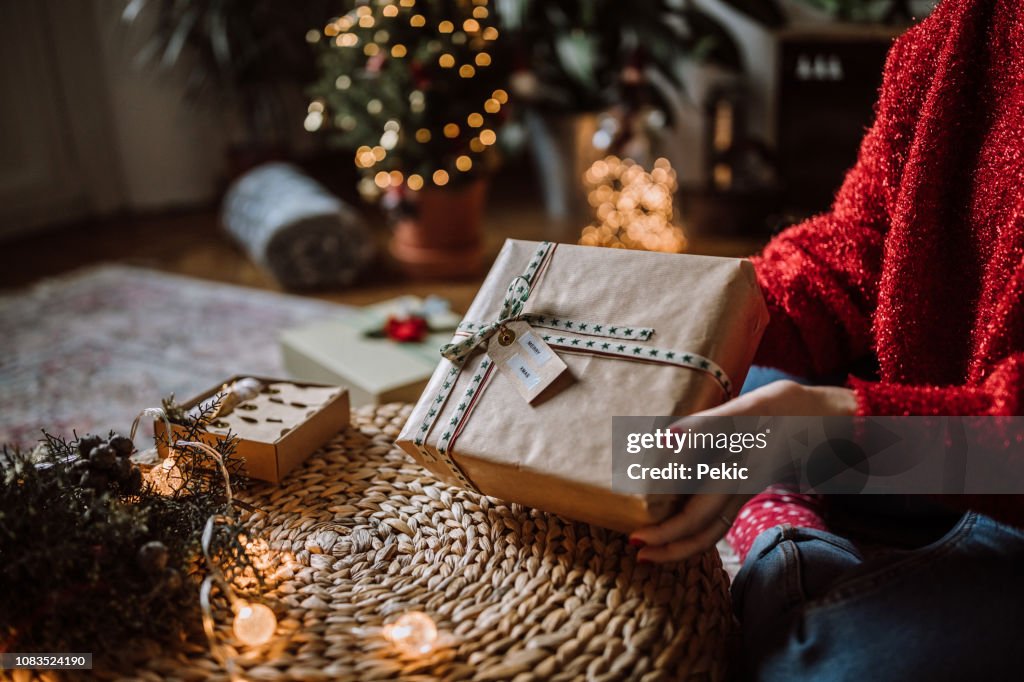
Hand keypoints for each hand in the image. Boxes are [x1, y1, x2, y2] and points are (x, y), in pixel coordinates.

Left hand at [628, 381, 855, 562]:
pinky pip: (716, 515)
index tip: (636, 540)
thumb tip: (667, 438)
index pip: (697, 519)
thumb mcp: (754, 407)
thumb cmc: (790, 409)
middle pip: (702, 534)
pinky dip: (692, 523)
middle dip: (667, 546)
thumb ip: (711, 424)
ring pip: (711, 529)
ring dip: (679, 541)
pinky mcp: (743, 484)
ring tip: (648, 544)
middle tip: (633, 548)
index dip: (667, 534)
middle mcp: (739, 491)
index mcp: (739, 478)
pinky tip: (670, 516)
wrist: (827, 418)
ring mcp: (742, 490)